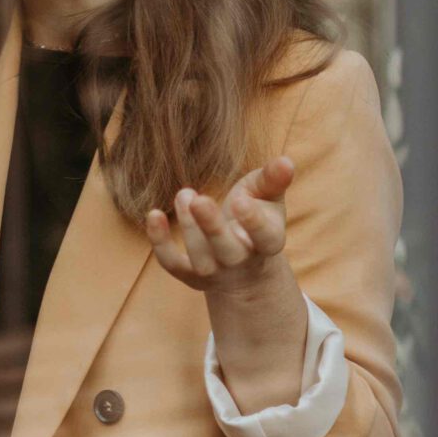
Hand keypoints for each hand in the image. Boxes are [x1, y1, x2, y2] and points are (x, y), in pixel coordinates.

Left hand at [146, 157, 294, 290]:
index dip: (253, 221)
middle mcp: (243, 262)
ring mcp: (216, 273)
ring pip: (200, 258)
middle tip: (198, 200)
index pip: (264, 236)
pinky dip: (160, 243)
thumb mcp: (268, 196)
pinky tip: (152, 215)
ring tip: (185, 194)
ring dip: (189, 226)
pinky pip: (172, 264)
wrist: (244, 261)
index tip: (240, 200)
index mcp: (268, 242)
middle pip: (228, 251)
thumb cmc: (257, 217)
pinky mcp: (190, 276)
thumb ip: (274, 179)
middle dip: (212, 228)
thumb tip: (286, 161)